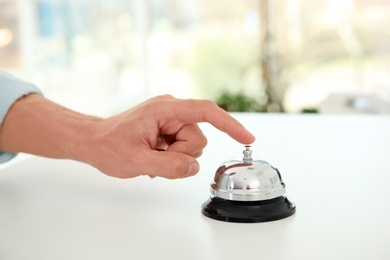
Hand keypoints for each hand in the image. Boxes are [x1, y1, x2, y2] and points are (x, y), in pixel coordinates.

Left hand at [76, 95, 254, 178]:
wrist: (93, 141)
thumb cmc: (108, 146)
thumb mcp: (138, 162)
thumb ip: (170, 167)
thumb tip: (194, 167)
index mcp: (164, 109)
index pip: (206, 113)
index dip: (229, 125)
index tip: (247, 139)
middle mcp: (171, 110)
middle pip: (198, 138)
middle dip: (181, 155)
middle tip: (155, 158)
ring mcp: (170, 119)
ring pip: (192, 146)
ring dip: (175, 157)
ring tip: (152, 156)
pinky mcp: (168, 128)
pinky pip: (183, 148)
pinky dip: (172, 157)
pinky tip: (153, 156)